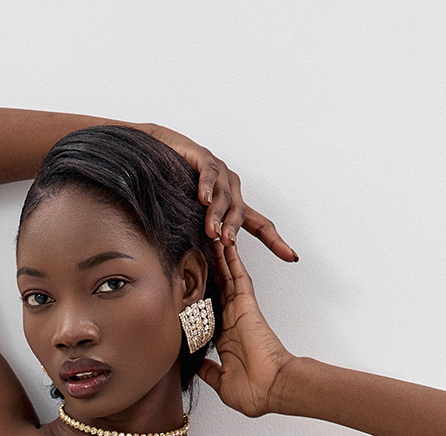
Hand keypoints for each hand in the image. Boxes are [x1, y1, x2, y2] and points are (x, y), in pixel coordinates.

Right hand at [140, 124, 298, 261]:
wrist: (153, 155)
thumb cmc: (171, 190)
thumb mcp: (190, 220)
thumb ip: (203, 238)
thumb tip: (207, 270)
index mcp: (232, 205)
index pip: (260, 226)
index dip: (275, 241)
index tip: (291, 257)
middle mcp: (230, 188)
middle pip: (240, 213)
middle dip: (233, 230)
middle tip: (228, 245)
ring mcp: (219, 172)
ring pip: (224, 197)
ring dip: (218, 216)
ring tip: (211, 231)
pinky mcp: (204, 157)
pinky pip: (209, 172)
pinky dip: (207, 186)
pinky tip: (203, 199)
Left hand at [196, 238, 292, 416]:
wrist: (273, 390)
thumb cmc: (254, 392)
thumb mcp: (221, 383)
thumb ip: (208, 372)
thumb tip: (196, 366)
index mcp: (224, 339)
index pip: (207, 311)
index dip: (197, 296)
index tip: (184, 284)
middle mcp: (231, 321)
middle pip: (216, 287)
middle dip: (207, 268)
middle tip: (195, 248)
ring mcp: (240, 311)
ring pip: (226, 276)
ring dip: (218, 256)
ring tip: (209, 233)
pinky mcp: (247, 305)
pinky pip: (238, 276)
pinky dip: (232, 259)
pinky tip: (225, 241)